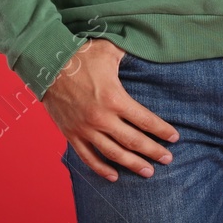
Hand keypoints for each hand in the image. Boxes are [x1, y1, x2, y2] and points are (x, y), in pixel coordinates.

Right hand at [41, 37, 179, 181]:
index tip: (174, 138)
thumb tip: (147, 46)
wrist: (47, 64)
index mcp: (115, 98)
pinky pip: (88, 157)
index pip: (145, 120)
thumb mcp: (110, 50)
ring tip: (148, 172)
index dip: (162, 131)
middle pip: (133, 141)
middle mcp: (102, 118)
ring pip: (114, 154)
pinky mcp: (71, 134)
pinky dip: (101, 169)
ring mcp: (85, 129)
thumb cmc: (81, 55)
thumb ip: (130, 53)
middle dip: (153, 152)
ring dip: (132, 164)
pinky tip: (114, 176)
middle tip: (168, 159)